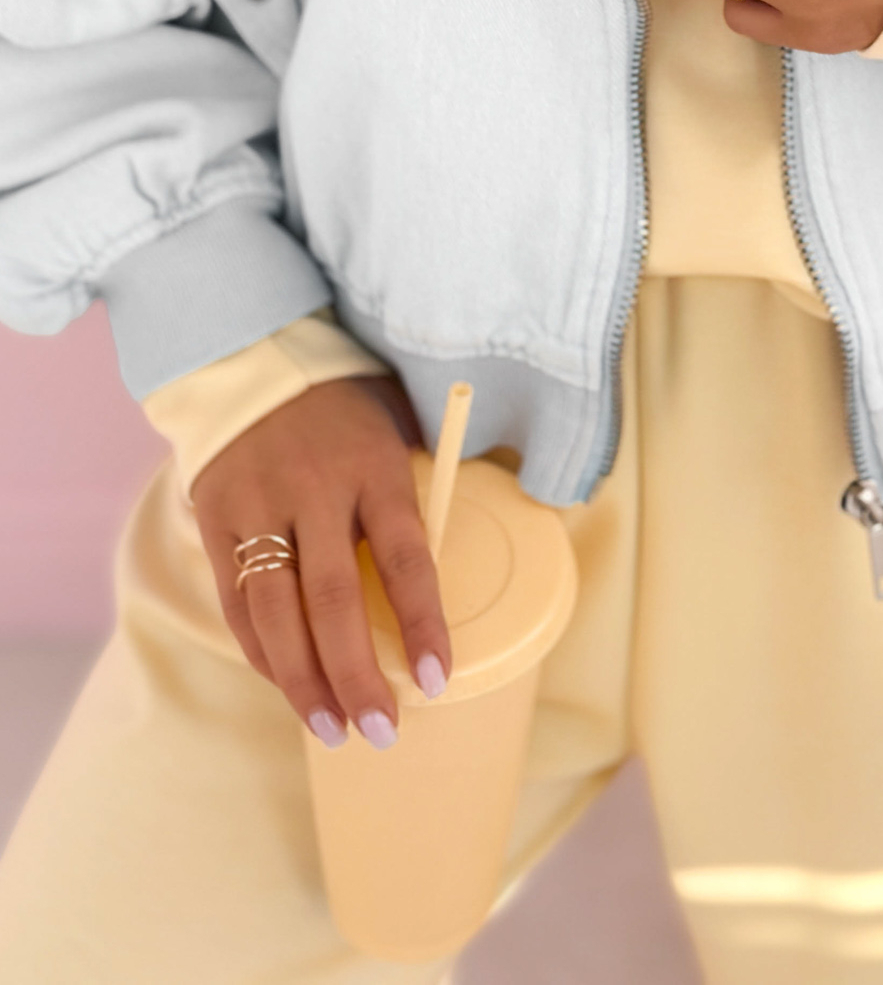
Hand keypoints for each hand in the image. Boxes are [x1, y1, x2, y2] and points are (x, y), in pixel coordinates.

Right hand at [192, 375, 448, 750]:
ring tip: (332, 729)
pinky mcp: (217, 522)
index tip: (436, 679)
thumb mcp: (397, 434)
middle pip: (334, 599)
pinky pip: (238, 603)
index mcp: (374, 466)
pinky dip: (263, 652)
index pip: (406, 556)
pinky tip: (288, 685)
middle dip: (357, 675)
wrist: (256, 366)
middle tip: (381, 730)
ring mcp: (258, 507)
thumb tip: (452, 581)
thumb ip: (416, 498)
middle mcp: (314, 489)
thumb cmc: (348, 412)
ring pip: (277, 612)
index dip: (422, 623)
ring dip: (304, 681)